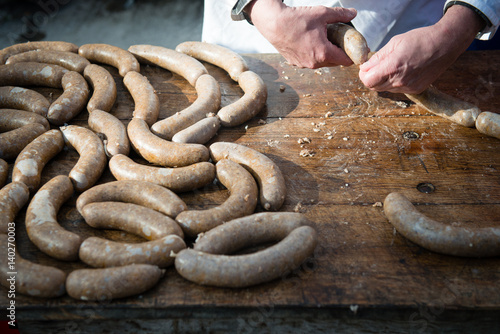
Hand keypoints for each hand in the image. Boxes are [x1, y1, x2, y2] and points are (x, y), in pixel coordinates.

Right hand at [247, 0, 356, 67]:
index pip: (346, 61)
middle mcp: (314, 63)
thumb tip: (353, 13)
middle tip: (340, 41)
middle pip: (335, 62)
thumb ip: (340, 15)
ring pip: (322, 63)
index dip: (353, 55)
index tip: (355, 49)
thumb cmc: (297, 19)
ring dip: (326, 54)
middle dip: (340, 53)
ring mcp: (303, 65)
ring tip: (325, 40)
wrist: (274, 24)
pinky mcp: (295, 63)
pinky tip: (311, 42)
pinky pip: (310, 61)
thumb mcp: (322, 14)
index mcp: (323, 53)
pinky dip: (314, 54)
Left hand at [359, 5, 485, 93]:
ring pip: (385, 89)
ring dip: (383, 80)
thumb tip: (365, 67)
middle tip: (375, 67)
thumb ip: (378, 57)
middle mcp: (400, 81)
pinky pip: (397, 90)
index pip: (368, 81)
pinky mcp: (416, 90)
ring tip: (392, 66)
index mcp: (393, 67)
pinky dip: (394, 82)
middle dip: (371, 77)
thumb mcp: (395, 43)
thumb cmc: (420, 40)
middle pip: (374, 87)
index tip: (366, 68)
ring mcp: (409, 87)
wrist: (445, 45)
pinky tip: (402, 71)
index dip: (364, 75)